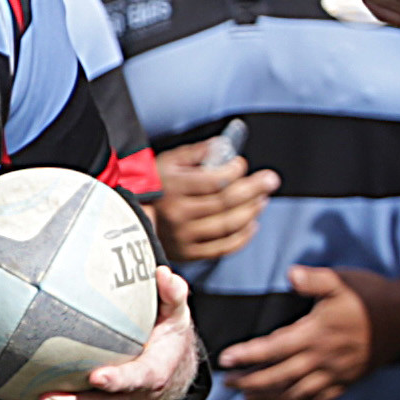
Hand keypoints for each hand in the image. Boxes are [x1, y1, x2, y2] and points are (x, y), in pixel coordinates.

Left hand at [15, 269, 203, 399]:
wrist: (171, 373)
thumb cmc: (168, 338)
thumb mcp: (177, 316)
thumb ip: (172, 296)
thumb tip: (163, 273)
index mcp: (153, 374)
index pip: (137, 380)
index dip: (118, 381)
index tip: (96, 377)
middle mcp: (132, 399)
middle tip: (46, 399)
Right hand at [149, 136, 280, 263]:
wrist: (128, 221)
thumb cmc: (152, 187)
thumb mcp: (168, 163)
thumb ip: (197, 153)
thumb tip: (226, 146)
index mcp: (173, 188)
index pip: (213, 180)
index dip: (234, 172)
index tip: (242, 165)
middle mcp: (178, 214)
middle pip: (226, 202)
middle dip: (254, 189)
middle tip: (271, 180)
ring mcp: (184, 236)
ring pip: (228, 225)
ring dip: (251, 211)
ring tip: (263, 199)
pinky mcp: (189, 253)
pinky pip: (223, 247)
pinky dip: (243, 236)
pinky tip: (252, 223)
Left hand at [220, 265, 396, 399]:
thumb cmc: (370, 295)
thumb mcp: (341, 280)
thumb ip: (313, 278)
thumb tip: (290, 274)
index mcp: (316, 334)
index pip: (272, 349)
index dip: (246, 355)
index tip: (225, 360)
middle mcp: (322, 359)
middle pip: (277, 377)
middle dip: (249, 382)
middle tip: (227, 383)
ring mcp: (335, 374)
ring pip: (294, 394)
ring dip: (268, 397)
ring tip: (247, 398)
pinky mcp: (346, 381)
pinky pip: (317, 399)